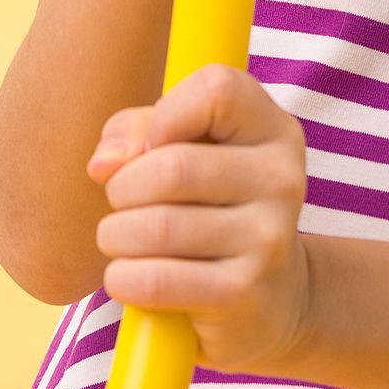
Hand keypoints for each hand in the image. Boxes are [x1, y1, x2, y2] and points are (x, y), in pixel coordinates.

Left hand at [88, 62, 314, 376]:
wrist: (271, 297)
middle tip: (126, 207)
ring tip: (130, 244)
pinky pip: (153, 280)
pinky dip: (123, 280)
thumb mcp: (184, 153)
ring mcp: (270, 237)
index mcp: (273, 131)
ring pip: (154, 227)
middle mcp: (282, 178)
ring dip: (116, 238)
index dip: (165, 114)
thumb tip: (106, 163)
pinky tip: (136, 278)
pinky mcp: (246, 291)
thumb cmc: (210, 211)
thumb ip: (137, 133)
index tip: (156, 146)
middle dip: (122, 191)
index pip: (217, 90)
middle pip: (170, 168)